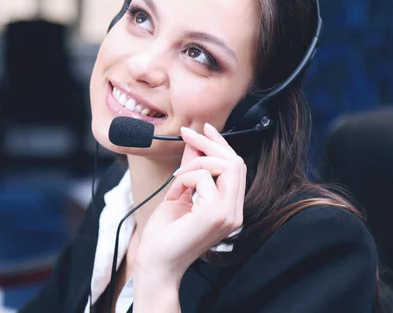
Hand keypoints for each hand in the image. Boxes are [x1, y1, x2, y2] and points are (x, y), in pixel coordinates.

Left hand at [135, 123, 245, 279]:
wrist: (155, 263)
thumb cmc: (164, 235)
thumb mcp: (179, 193)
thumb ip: (191, 170)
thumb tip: (195, 144)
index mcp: (229, 208)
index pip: (236, 168)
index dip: (222, 144)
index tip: (205, 129)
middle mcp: (234, 212)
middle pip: (235, 162)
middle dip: (209, 143)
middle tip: (186, 134)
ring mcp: (228, 214)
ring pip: (226, 165)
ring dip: (194, 163)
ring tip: (177, 179)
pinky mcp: (216, 214)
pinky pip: (204, 177)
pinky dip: (184, 179)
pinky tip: (174, 195)